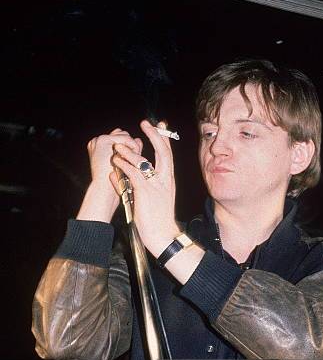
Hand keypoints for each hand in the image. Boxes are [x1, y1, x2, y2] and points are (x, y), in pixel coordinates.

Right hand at [77, 128, 141, 222]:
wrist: (104, 192)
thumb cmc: (114, 184)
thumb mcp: (124, 166)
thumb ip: (131, 152)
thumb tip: (139, 140)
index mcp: (100, 147)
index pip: (120, 140)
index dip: (130, 147)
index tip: (137, 158)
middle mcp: (97, 142)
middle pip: (123, 135)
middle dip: (132, 146)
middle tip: (137, 160)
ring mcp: (99, 140)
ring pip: (125, 136)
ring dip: (133, 148)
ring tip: (135, 162)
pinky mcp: (103, 141)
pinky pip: (126, 138)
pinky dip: (133, 147)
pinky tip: (134, 159)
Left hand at [111, 120, 178, 255]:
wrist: (163, 236)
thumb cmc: (157, 220)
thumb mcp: (150, 200)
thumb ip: (136, 186)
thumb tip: (119, 177)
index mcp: (168, 180)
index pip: (168, 155)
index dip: (164, 139)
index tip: (161, 125)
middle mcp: (165, 180)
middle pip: (162, 151)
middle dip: (154, 135)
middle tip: (145, 123)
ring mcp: (156, 185)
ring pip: (144, 161)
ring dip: (129, 152)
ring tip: (118, 146)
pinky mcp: (146, 192)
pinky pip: (134, 174)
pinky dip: (124, 166)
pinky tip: (116, 163)